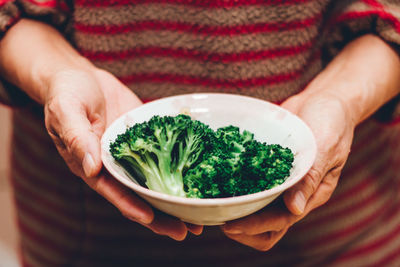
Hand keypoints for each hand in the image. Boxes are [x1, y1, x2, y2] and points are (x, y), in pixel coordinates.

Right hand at [44, 68, 201, 239]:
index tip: (152, 219)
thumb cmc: (66, 93)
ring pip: (154, 181)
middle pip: (140, 195)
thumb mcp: (66, 111)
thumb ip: (77, 138)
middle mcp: (115, 165)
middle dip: (161, 216)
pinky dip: (178, 168)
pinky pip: (163, 155)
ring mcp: (133, 153)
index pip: (114, 192)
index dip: (132, 207)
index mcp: (93, 165)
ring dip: (174, 198)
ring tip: (198, 214)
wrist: (79, 76)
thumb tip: (91, 167)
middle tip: (187, 231)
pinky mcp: (145, 139)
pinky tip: (197, 177)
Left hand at [222, 93, 354, 250]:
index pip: (280, 222)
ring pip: (257, 208)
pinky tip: (218, 179)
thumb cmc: (332, 122)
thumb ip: (310, 178)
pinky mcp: (268, 167)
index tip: (230, 224)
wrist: (325, 101)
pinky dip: (237, 187)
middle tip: (218, 217)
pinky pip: (252, 182)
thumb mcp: (326, 147)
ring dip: (238, 211)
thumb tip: (294, 209)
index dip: (254, 226)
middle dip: (243, 228)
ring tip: (216, 204)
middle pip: (267, 226)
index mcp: (310, 195)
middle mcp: (293, 193)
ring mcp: (279, 181)